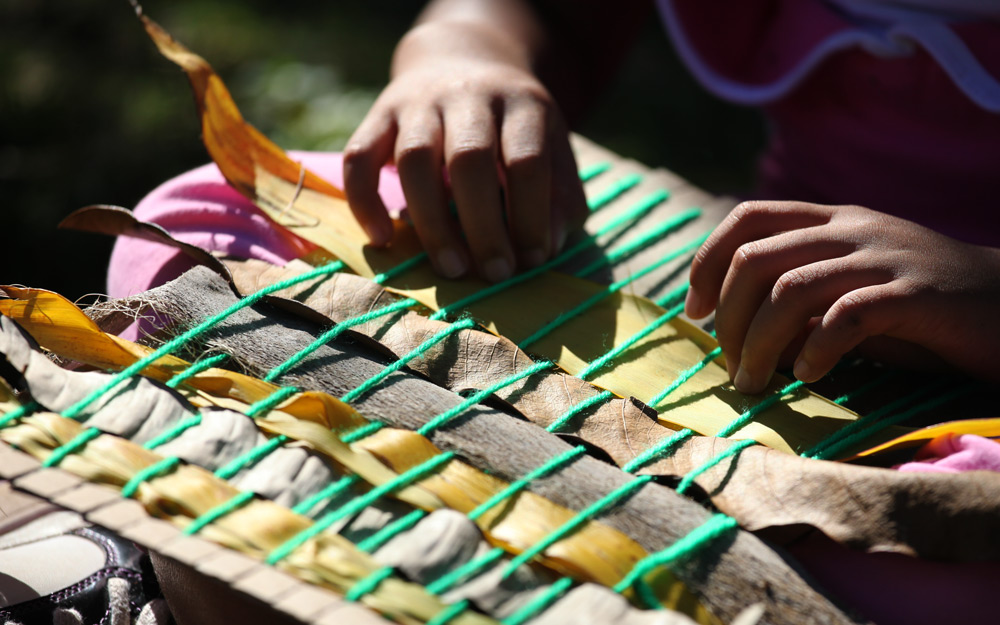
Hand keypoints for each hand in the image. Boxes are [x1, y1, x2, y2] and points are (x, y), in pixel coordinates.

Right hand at [343, 19, 586, 281]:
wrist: (462, 60)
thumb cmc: (512, 126)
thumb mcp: (553, 146)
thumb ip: (559, 196)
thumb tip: (547, 248)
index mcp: (521, 103)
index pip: (527, 161)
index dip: (530, 216)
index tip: (532, 261)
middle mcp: (468, 96)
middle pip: (470, 160)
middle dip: (484, 226)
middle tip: (494, 274)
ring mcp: (419, 102)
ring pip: (415, 159)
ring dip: (433, 222)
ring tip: (451, 269)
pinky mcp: (380, 114)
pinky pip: (360, 156)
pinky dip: (365, 200)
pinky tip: (383, 239)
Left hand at [685, 201, 999, 392]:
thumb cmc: (923, 310)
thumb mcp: (851, 293)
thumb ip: (799, 301)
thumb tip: (735, 332)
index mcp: (832, 221)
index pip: (747, 218)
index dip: (706, 263)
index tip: (695, 313)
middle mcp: (853, 230)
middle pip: (755, 259)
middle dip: (728, 318)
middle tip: (730, 365)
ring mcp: (886, 258)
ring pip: (790, 290)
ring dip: (759, 344)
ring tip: (755, 383)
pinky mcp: (918, 294)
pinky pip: (846, 316)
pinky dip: (816, 350)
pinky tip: (809, 376)